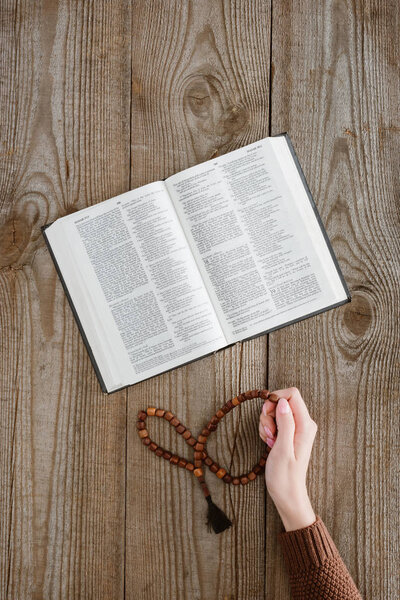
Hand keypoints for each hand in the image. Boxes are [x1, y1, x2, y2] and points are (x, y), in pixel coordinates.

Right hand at [259, 387, 317, 530]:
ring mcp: (296, 428)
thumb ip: (285, 423)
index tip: (266, 413)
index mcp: (305, 425)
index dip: (275, 398)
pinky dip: (267, 429)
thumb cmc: (285, 477)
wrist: (288, 495)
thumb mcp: (282, 449)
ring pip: (275, 411)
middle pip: (282, 401)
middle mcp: (303, 423)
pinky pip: (275, 421)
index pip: (292, 394)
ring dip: (266, 423)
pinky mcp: (289, 433)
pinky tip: (270, 443)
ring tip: (269, 441)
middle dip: (268, 413)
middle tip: (268, 433)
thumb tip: (283, 402)